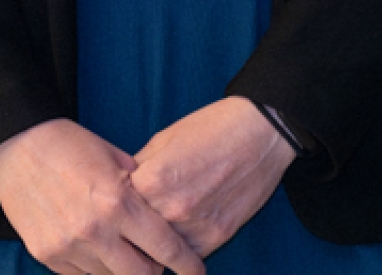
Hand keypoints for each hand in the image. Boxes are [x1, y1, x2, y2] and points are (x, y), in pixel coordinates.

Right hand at [0, 118, 203, 274]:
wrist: (18, 146)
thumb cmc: (73, 145)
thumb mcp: (118, 159)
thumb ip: (142, 190)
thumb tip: (164, 215)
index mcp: (119, 202)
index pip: (164, 246)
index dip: (186, 264)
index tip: (197, 272)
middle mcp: (94, 230)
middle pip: (139, 274)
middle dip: (155, 272)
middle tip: (160, 264)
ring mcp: (67, 246)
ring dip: (123, 270)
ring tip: (128, 253)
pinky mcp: (45, 255)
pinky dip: (95, 268)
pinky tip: (101, 252)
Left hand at [128, 97, 296, 257]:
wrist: (264, 130)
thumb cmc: (214, 128)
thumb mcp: (164, 139)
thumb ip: (138, 170)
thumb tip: (120, 192)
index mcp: (151, 181)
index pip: (117, 208)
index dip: (119, 204)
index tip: (122, 204)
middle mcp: (170, 208)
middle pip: (136, 233)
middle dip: (136, 226)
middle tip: (141, 218)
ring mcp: (195, 226)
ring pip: (160, 249)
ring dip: (159, 240)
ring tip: (167, 221)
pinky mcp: (217, 236)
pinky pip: (187, 253)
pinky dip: (184, 244)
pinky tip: (188, 225)